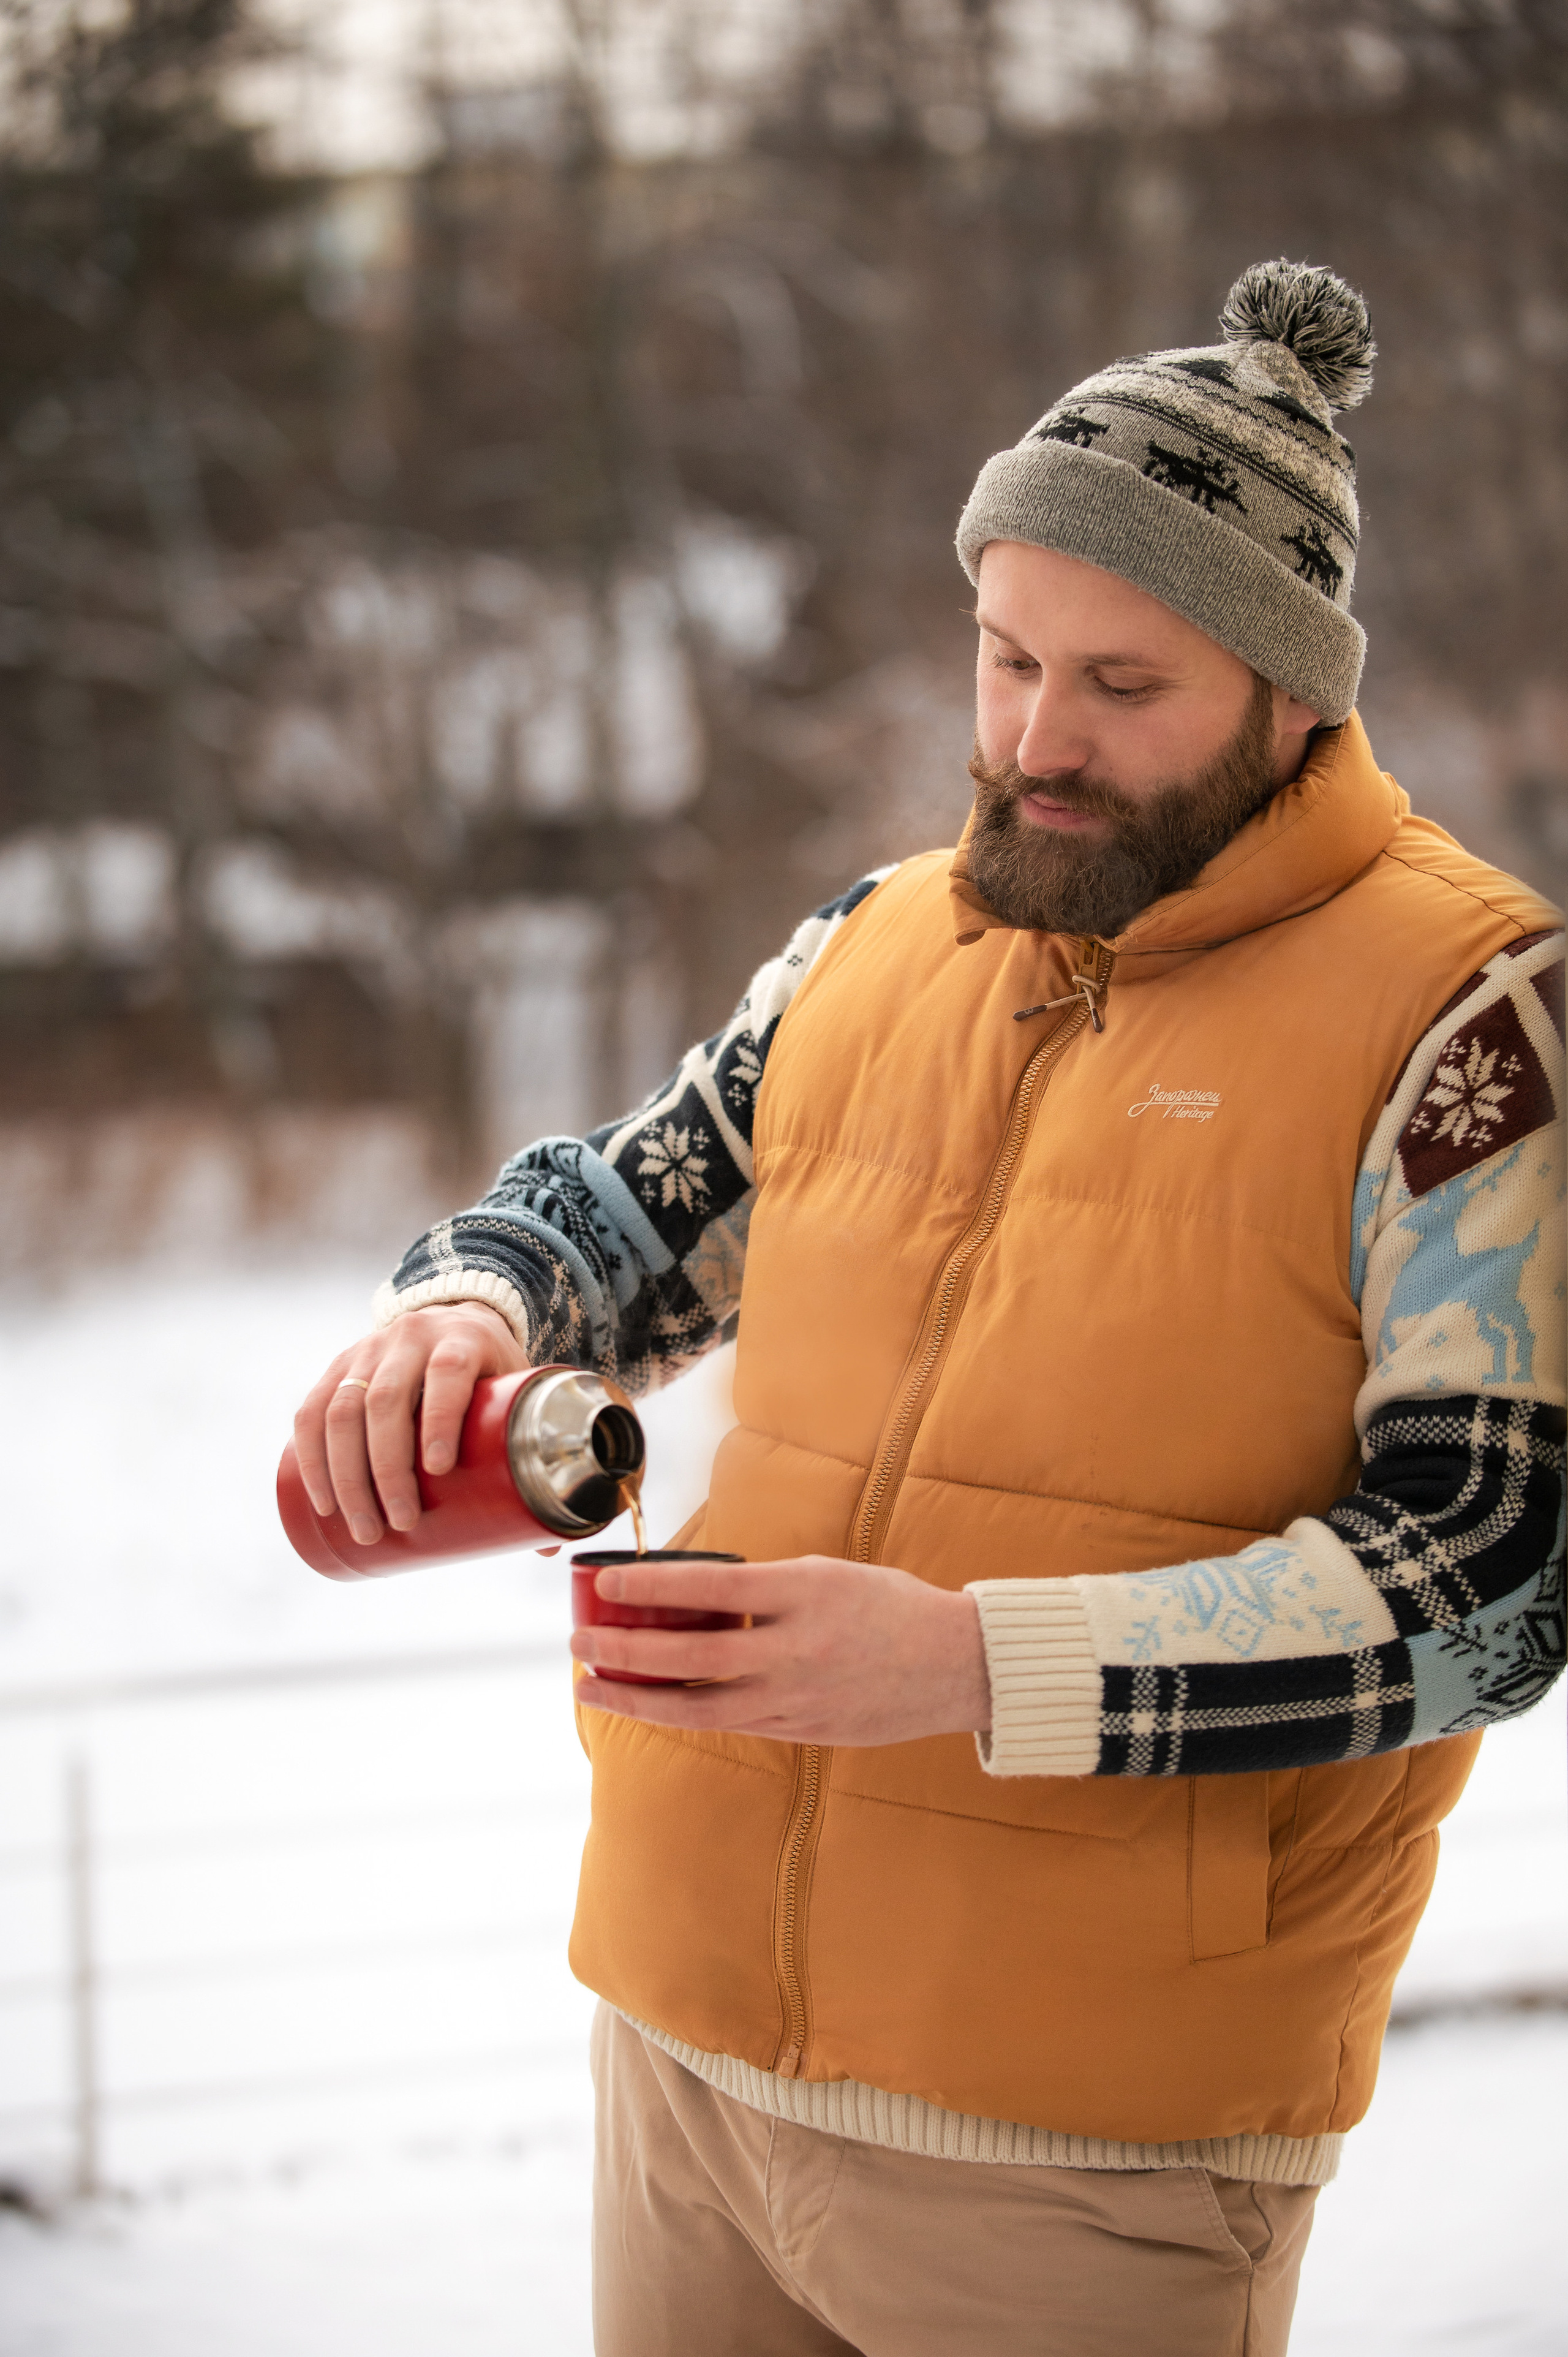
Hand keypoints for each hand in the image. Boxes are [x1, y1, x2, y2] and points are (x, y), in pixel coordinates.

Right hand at [293, 1302, 528, 1545]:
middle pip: (386, 1399)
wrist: (456, 1317)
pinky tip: (324, 1500)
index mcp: (463, 1337)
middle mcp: (410, 1336)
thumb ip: (533, 1457)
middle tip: (399, 1523)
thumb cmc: (493, 1370)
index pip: (448, 1372)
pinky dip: (313, 1459)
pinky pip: (311, 1412)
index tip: (438, 1470)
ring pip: (342, 1409)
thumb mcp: (518, 1392)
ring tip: (364, 1527)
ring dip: (347, 1475)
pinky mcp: (337, 1368)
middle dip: (387, 1468)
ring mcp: (367, 1349)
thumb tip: (546, 1545)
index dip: (441, 1418)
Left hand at [571, 1554, 991, 1745]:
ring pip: (697, 1705)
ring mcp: (796, 1698)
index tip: (605, 1585)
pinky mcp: (801, 1730)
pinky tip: (654, 1702)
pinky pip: (730, 1721)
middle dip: (623, 1652)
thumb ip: (765, 1588)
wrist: (955, 1666)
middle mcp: (794, 1650)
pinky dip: (686, 1711)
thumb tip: (697, 1594)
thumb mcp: (826, 1574)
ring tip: (592, 1688)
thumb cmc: (889, 1606)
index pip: (708, 1591)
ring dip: (637, 1697)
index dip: (649, 1589)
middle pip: (689, 1656)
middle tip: (578, 1643)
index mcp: (802, 1594)